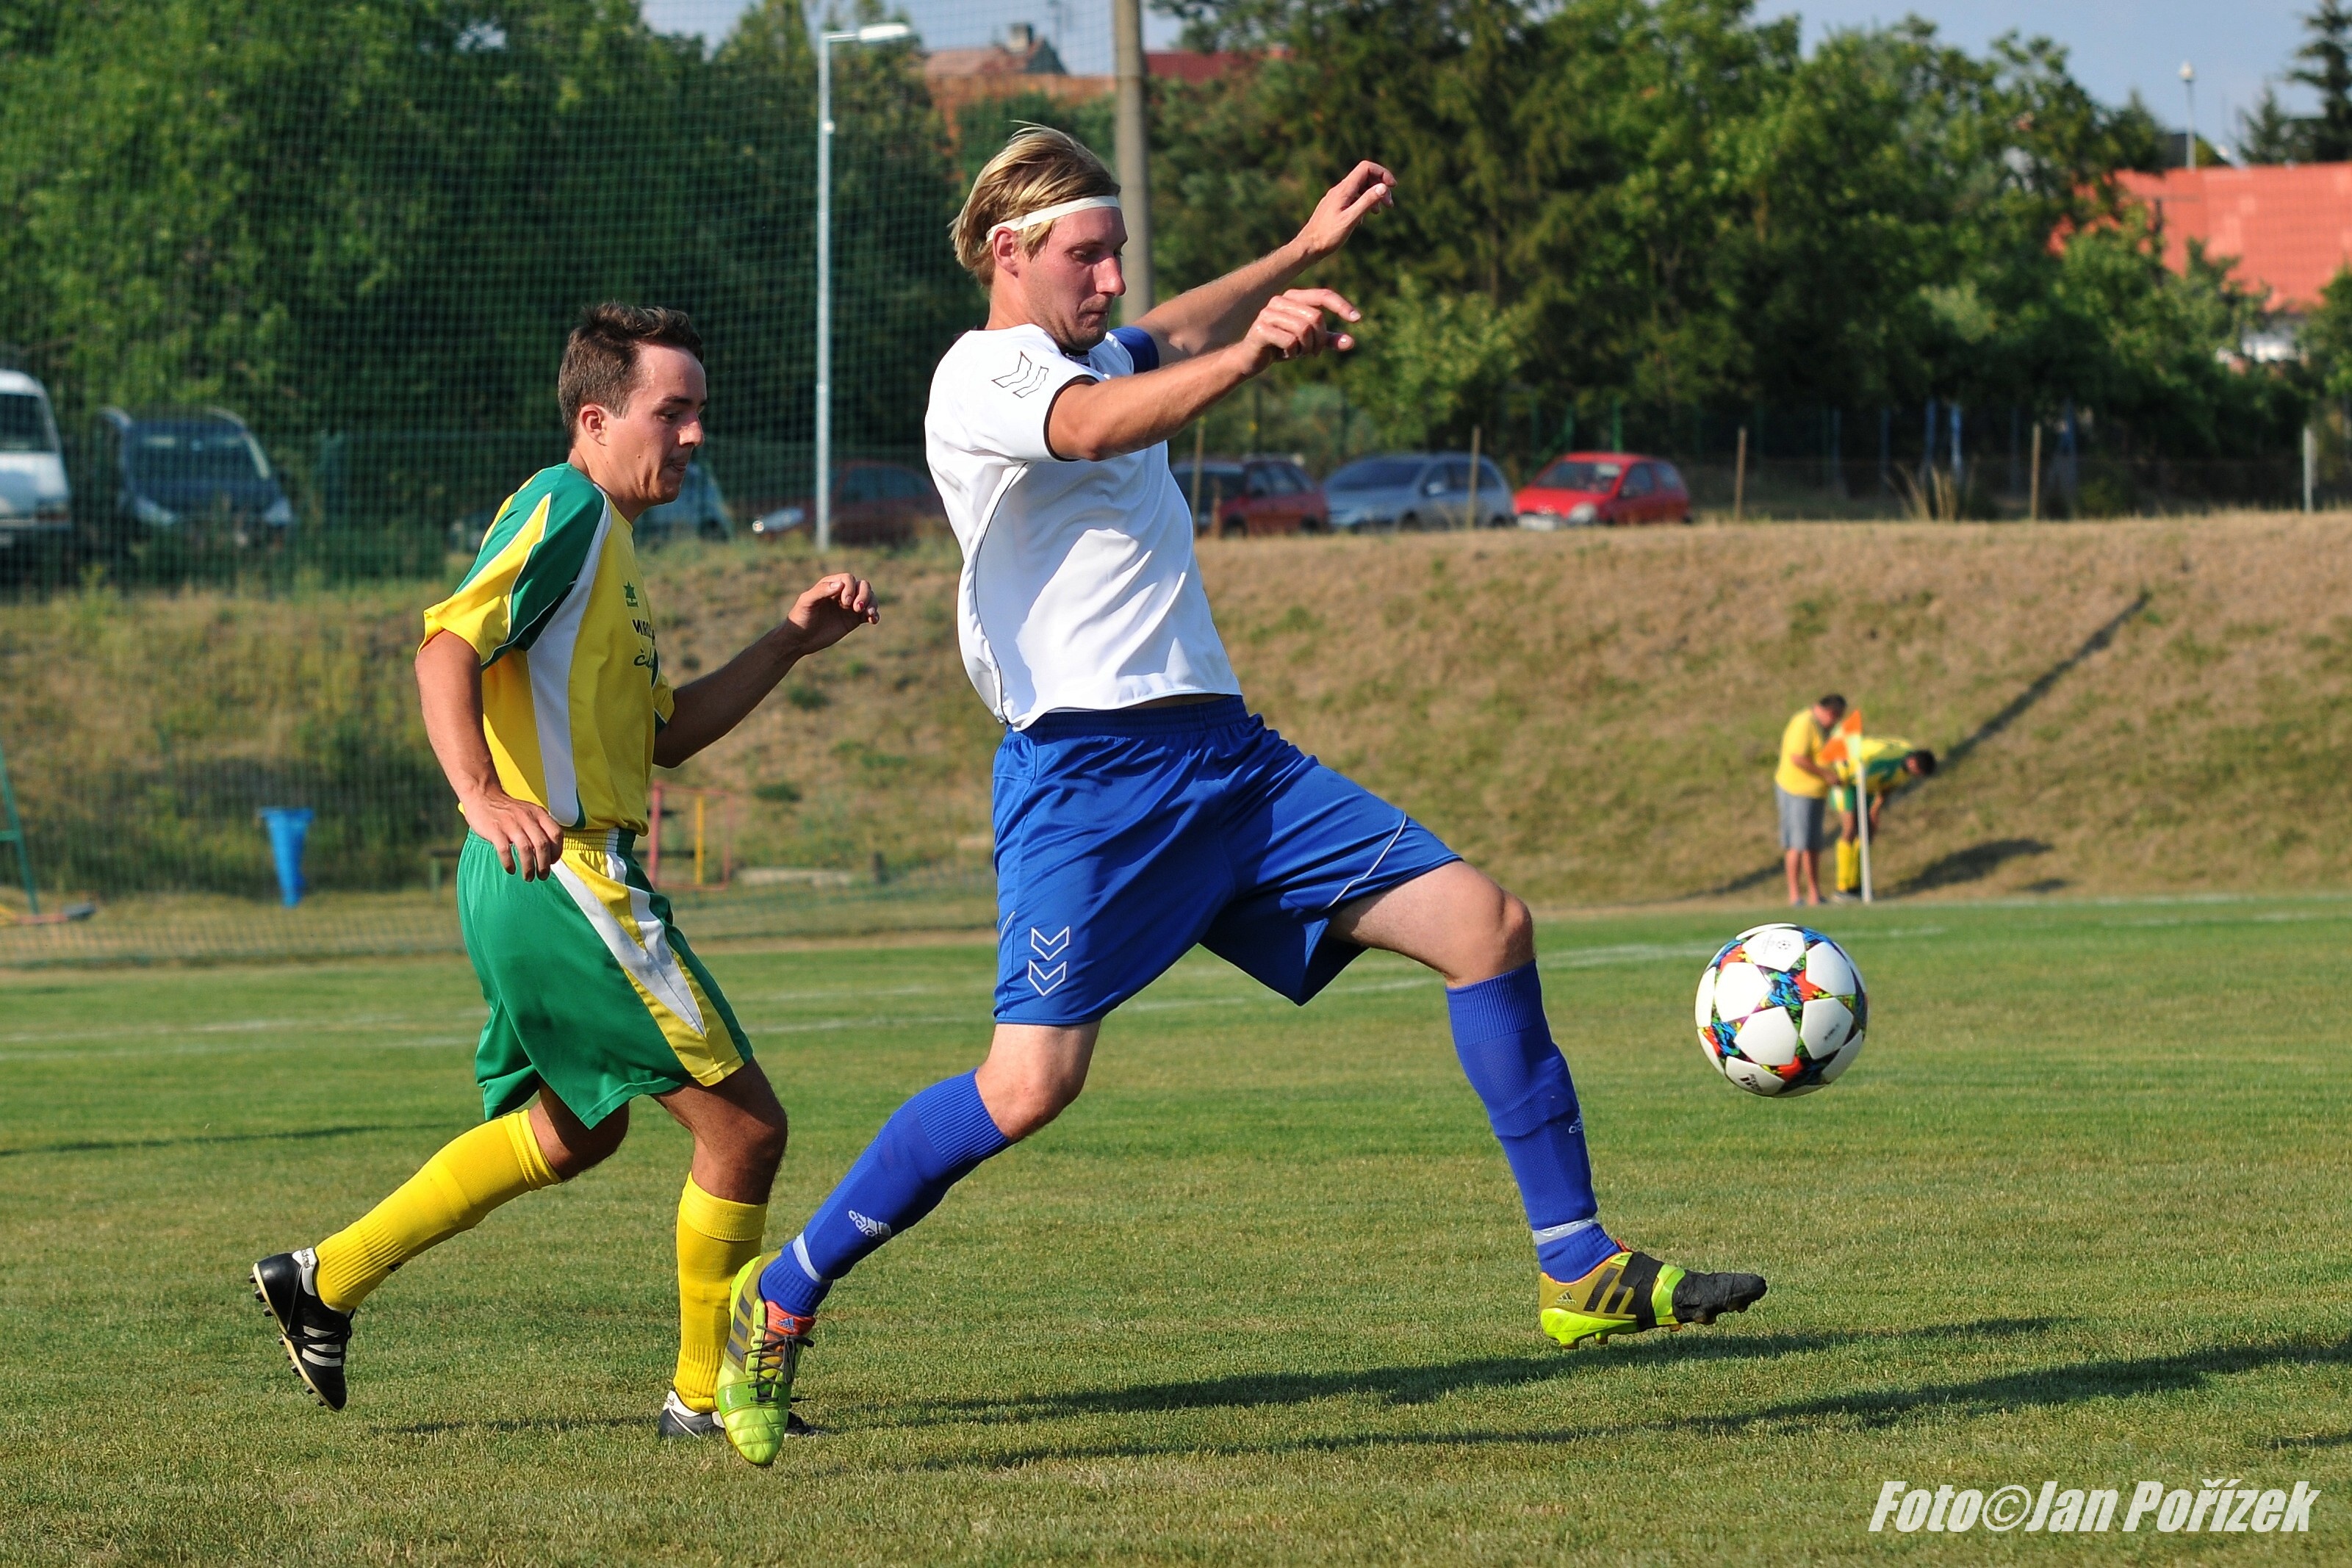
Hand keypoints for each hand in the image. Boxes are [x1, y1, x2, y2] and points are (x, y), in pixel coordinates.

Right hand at [463, 788, 564, 879]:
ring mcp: (510, 824)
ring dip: (529, 867)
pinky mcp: (495, 830)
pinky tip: (511, 869)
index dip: (557, 851)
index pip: (556, 834)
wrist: (483, 795)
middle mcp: (526, 818)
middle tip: (542, 875)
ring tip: (528, 877)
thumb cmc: (508, 809)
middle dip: (544, 864)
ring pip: (526, 849)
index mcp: (538, 813)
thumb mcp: (529, 812)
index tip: (552, 862)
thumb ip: (539, 827)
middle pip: (542, 844)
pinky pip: (505, 850)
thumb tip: (550, 852)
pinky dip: (509, 862)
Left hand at [782, 572, 878, 655]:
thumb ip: (821, 591)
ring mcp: (849, 606)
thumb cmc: (800, 617)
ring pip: (869, 598)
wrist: (800, 639)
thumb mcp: (807, 602)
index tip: (845, 602)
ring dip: (872, 604)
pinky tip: (873, 621)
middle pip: (863, 586)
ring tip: (869, 614)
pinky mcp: (854, 620)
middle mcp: (842, 593)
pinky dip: (874, 615)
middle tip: (857, 608)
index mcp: (830, 585)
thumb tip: (839, 584)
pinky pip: (869, 613)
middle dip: (864, 595)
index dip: (851, 588)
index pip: (848, 579)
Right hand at [1241, 288, 1361, 369]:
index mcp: (1293, 297)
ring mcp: (1268, 313)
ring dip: (1305, 348)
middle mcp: (1280, 301)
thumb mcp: (1308, 343)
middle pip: (1316, 317)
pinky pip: (1290, 341)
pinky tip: (1284, 355)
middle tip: (1314, 353)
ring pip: (1304, 329)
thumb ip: (1327, 340)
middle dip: (1320, 340)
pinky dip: (1292, 353)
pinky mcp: (1260, 329)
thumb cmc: (1281, 347)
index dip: (1342, 305)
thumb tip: (1351, 342)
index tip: (1358, 319)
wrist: (1250, 359)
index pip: (1323, 295)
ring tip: (1296, 353)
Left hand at [1295, 160, 1396, 261]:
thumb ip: (1367, 202)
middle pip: (1364, 177)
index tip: (1393, 186)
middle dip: (1380, 186)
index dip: (1382, 173)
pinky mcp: (1335, 207)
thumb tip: (1383, 187)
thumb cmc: (1328, 235)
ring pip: (1359, 188)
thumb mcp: (1351, 219)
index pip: (1366, 168)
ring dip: (1373, 196)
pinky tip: (1364, 219)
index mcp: (1344, 190)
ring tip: (1380, 211)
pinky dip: (1363, 204)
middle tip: (1390, 205)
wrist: (1308, 247)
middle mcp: (1339, 190)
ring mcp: (1336, 198)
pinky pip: (1353, 198)